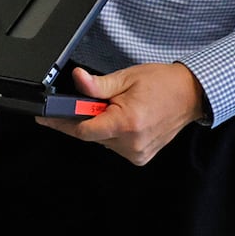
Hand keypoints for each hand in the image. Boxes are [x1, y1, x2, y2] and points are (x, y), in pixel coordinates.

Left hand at [38, 62, 208, 165]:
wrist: (190, 95)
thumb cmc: (161, 84)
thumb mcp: (126, 78)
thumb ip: (98, 85)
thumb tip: (77, 80)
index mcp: (126, 123)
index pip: (82, 130)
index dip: (61, 122)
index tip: (44, 117)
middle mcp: (132, 143)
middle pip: (91, 135)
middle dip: (89, 118)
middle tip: (104, 100)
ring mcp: (137, 153)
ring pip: (102, 140)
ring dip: (103, 125)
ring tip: (123, 107)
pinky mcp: (140, 157)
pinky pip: (115, 145)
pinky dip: (114, 132)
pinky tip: (128, 119)